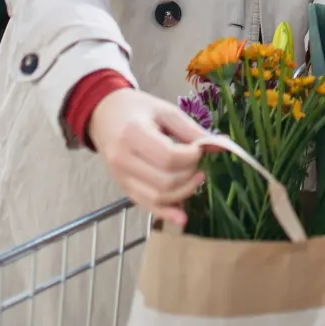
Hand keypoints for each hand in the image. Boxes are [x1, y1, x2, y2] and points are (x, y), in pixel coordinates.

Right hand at [88, 87, 209, 227]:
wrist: (104, 115)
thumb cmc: (136, 108)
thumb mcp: (165, 111)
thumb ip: (192, 130)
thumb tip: (221, 145)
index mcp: (133, 134)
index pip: (167, 157)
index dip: (190, 157)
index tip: (199, 150)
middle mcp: (123, 159)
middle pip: (164, 180)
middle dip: (189, 175)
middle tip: (198, 163)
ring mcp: (121, 177)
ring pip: (157, 197)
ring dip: (183, 192)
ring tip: (195, 178)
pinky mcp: (123, 187)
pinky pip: (146, 205)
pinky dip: (166, 212)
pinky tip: (183, 216)